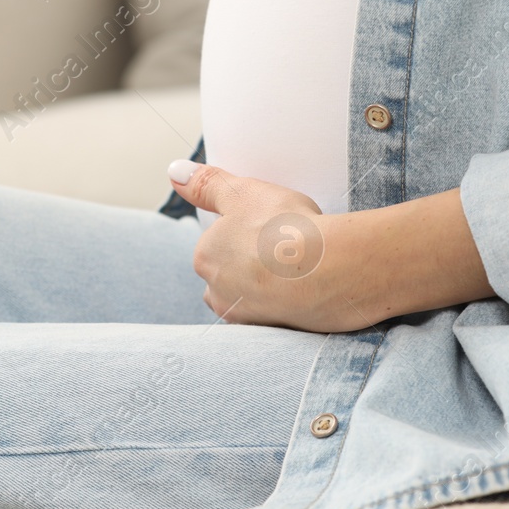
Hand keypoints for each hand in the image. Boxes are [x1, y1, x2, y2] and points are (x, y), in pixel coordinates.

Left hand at [168, 160, 495, 332]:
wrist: (333, 272)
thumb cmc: (284, 228)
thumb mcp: (242, 192)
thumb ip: (207, 184)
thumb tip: (175, 172)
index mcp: (204, 259)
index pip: (216, 245)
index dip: (245, 233)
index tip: (268, 226)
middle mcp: (218, 295)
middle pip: (231, 275)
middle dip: (253, 263)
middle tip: (285, 245)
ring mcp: (248, 320)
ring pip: (253, 298)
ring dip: (270, 286)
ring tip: (300, 268)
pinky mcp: (278, 336)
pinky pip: (279, 315)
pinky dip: (291, 303)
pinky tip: (310, 288)